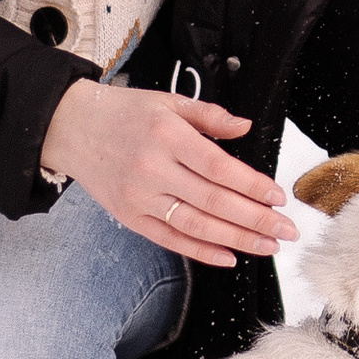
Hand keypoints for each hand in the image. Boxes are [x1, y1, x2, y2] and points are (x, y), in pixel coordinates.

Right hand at [43, 81, 297, 268]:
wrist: (71, 128)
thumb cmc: (122, 113)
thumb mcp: (168, 102)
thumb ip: (209, 116)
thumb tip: (245, 127)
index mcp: (167, 137)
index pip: (219, 168)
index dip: (252, 186)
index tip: (278, 197)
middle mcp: (153, 170)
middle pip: (213, 201)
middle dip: (256, 220)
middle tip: (286, 230)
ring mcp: (140, 198)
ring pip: (196, 225)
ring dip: (237, 239)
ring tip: (268, 246)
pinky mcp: (130, 217)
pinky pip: (170, 239)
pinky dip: (201, 251)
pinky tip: (228, 256)